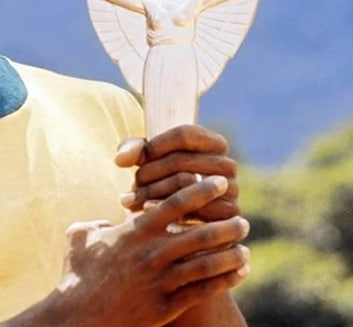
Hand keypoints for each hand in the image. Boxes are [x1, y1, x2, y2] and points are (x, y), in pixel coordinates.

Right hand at [43, 177, 249, 326]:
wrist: (78, 320)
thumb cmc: (76, 277)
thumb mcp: (78, 239)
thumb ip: (94, 223)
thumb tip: (106, 221)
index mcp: (134, 232)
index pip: (175, 203)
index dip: (200, 190)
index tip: (218, 182)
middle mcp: (152, 254)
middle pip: (200, 233)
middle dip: (226, 223)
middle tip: (241, 217)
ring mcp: (161, 281)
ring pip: (207, 262)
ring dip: (231, 251)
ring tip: (244, 245)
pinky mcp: (166, 306)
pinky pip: (204, 290)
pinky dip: (226, 279)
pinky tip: (240, 271)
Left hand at [116, 125, 239, 221]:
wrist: (173, 218)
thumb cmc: (158, 179)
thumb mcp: (145, 159)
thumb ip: (131, 150)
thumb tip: (121, 159)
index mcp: (214, 143)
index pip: (184, 134)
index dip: (154, 146)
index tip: (136, 159)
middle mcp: (227, 165)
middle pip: (182, 161)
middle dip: (150, 171)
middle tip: (131, 182)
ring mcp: (231, 191)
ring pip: (187, 184)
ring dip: (153, 191)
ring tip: (129, 198)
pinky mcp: (227, 217)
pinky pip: (196, 210)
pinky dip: (167, 209)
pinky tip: (145, 210)